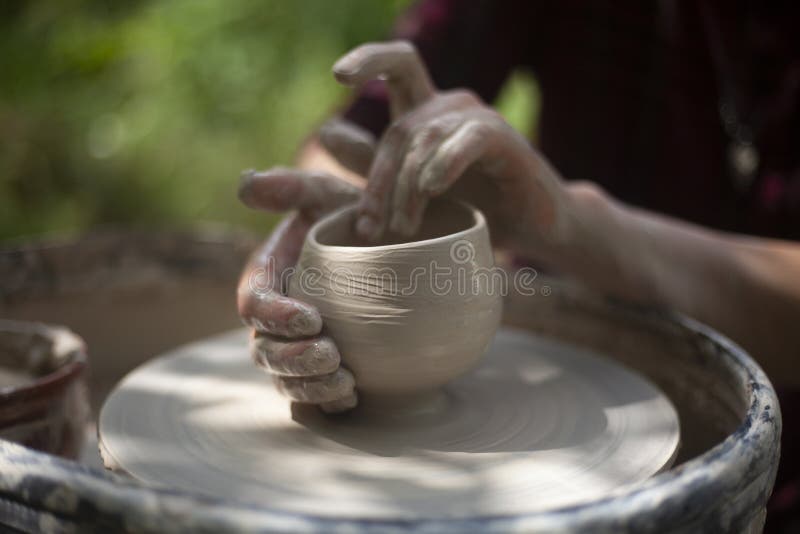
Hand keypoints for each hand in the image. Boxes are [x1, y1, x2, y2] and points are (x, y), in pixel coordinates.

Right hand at [237, 167, 363, 411]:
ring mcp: (294, 346)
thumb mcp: (323, 193)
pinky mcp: (320, 366)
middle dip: (293, 359)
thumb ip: (291, 187)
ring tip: (346, 383)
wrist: (378, 241)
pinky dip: (328, 401)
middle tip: (330, 356)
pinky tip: (354, 399)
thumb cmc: (344, 215)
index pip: (253, 303)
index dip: (274, 315)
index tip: (311, 316)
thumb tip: (247, 183)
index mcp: (266, 278)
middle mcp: (274, 318)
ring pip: (285, 379)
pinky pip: (313, 395)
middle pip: (264, 351)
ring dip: (310, 385)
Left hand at [323, 41, 573, 257]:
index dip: (369, 59)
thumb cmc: (475, 208)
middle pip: (402, 127)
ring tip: (404, 227)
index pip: (397, 66)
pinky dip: (447, 162)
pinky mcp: (506, 139)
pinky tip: (433, 188)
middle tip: (370, 225)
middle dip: (380, 178)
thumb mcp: (414, 190)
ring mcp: (479, 120)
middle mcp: (451, 108)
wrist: (533, 228)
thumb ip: (374, 164)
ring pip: (427, 138)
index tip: (338, 75)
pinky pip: (470, 139)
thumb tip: (326, 132)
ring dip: (408, 187)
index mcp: (427, 112)